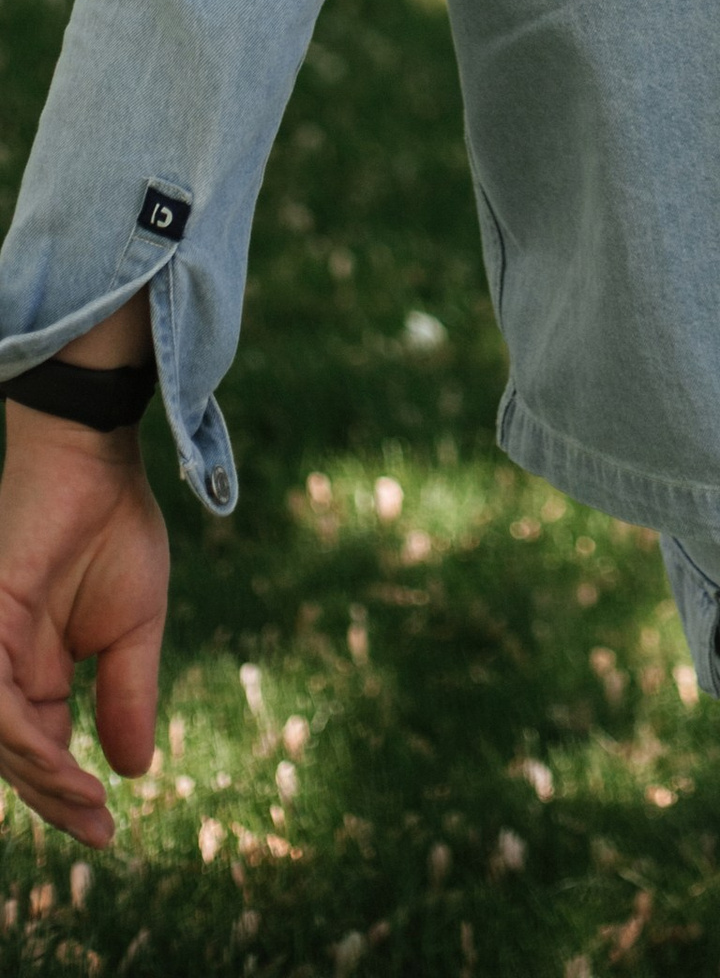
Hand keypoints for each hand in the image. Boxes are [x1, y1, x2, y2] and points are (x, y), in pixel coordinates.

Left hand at [0, 402, 167, 846]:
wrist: (99, 459)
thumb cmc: (115, 528)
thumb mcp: (135, 628)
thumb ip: (127, 694)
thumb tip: (134, 770)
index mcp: (34, 671)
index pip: (37, 750)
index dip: (65, 795)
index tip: (106, 832)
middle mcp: (4, 668)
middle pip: (14, 757)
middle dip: (52, 800)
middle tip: (96, 830)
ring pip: (0, 740)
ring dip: (41, 780)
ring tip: (86, 804)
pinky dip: (27, 744)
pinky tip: (65, 766)